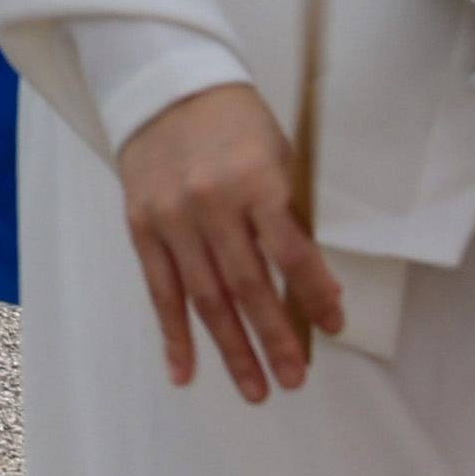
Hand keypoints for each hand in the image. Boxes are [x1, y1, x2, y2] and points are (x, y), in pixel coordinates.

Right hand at [119, 82, 337, 400]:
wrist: (163, 86)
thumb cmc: (233, 122)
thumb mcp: (277, 157)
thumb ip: (289, 218)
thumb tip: (312, 286)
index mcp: (254, 182)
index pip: (292, 254)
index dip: (314, 296)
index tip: (333, 326)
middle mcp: (209, 203)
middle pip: (246, 285)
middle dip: (273, 339)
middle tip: (294, 380)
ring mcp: (170, 217)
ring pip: (203, 297)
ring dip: (230, 348)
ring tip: (255, 389)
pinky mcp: (141, 225)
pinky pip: (158, 288)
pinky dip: (172, 333)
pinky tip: (184, 370)